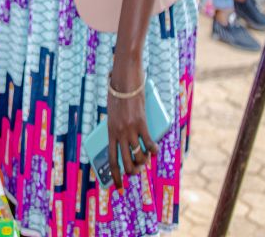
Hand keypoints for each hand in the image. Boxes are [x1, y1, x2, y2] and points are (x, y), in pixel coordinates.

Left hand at [106, 56, 157, 190]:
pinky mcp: (142, 123)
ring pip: (139, 156)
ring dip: (144, 162)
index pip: (112, 159)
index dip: (115, 175)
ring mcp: (130, 129)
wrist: (123, 79)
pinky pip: (150, 144)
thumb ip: (117, 126)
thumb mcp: (112, 113)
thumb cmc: (117, 94)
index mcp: (109, 131)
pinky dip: (154, 150)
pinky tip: (154, 151)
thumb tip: (125, 140)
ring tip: (146, 159)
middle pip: (126, 162)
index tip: (118, 186)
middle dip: (133, 171)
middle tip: (137, 171)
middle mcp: (119, 133)